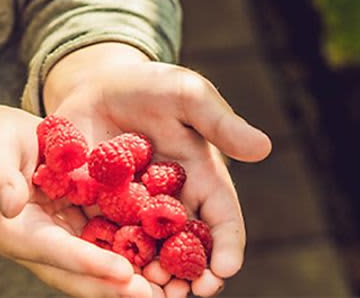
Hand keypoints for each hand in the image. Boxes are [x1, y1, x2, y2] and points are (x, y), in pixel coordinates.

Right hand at [0, 106, 165, 296]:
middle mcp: (40, 245)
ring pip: (96, 265)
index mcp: (16, 233)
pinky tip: (164, 255)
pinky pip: (105, 243)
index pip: (55, 252)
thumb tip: (9, 205)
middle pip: (79, 273)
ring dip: (128, 279)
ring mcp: (60, 239)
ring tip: (165, 288)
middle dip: (114, 286)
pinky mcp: (77, 227)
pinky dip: (132, 252)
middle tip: (152, 295)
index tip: (122, 272)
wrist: (1, 137)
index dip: (89, 263)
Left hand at [42, 42, 272, 297]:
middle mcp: (171, 201)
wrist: (97, 83)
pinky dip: (107, 258)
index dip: (226, 246)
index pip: (222, 219)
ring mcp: (133, 208)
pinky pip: (105, 238)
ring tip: (147, 293)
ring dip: (150, 276)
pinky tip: (104, 273)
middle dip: (189, 275)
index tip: (225, 269)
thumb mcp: (186, 94)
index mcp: (201, 178)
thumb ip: (219, 122)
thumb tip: (263, 148)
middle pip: (187, 248)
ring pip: (147, 253)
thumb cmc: (149, 85)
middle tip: (184, 293)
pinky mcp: (97, 205)